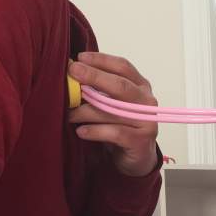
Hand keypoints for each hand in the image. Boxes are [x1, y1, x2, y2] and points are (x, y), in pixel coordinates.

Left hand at [67, 52, 158, 176]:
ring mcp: (146, 121)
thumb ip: (100, 90)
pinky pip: (114, 133)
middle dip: (94, 76)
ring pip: (112, 111)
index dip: (102, 60)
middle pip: (120, 85)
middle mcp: (146, 101)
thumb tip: (72, 72)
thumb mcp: (112, 104)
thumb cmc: (120, 126)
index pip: (123, 67)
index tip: (80, 57)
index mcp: (141, 86)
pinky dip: (94, 131)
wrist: (136, 158)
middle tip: (72, 71)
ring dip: (86, 110)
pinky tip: (80, 131)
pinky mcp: (140, 141)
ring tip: (68, 112)